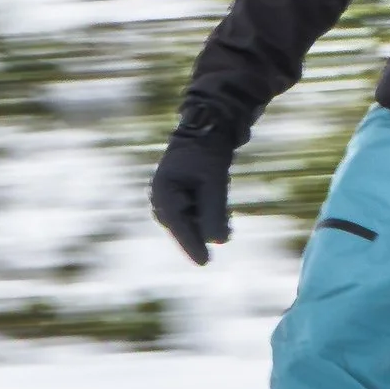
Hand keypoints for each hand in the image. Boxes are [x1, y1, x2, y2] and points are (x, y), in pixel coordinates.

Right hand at [151, 104, 238, 264]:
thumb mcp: (214, 182)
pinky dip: (208, 216)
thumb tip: (218, 242)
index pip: (176, 225)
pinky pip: (195, 215)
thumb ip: (215, 212)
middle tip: (227, 227)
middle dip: (203, 229)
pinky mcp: (182, 196)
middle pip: (183, 226)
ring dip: (208, 221)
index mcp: (163, 191)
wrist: (208, 126)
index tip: (204, 263)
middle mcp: (162, 197)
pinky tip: (224, 214)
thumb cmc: (208, 151)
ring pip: (191, 222)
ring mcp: (170, 197)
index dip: (190, 245)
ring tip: (227, 214)